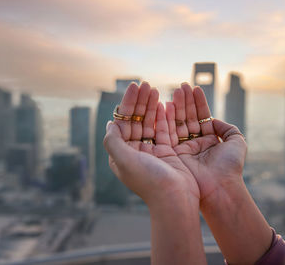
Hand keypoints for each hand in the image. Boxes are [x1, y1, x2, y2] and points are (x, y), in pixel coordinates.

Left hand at [103, 82, 205, 264]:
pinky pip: (164, 130)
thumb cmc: (147, 181)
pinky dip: (163, 117)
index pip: (122, 122)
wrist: (174, 200)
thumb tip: (109, 123)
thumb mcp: (123, 160)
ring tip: (154, 89)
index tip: (134, 87)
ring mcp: (151, 151)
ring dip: (151, 106)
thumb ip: (112, 141)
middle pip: (135, 120)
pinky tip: (164, 103)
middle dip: (139, 102)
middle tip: (145, 83)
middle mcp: (135, 152)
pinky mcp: (167, 152)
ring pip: (149, 123)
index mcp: (122, 154)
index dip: (127, 104)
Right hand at [167, 83, 270, 264]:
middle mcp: (195, 144)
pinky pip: (169, 133)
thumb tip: (214, 119)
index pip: (202, 117)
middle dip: (185, 101)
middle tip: (181, 85)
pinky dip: (168, 119)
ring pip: (178, 123)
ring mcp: (183, 148)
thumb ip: (228, 128)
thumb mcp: (237, 142)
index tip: (194, 88)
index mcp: (209, 141)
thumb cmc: (230, 166)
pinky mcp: (172, 154)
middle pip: (188, 118)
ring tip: (175, 90)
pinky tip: (168, 104)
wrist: (219, 188)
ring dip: (177, 106)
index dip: (198, 103)